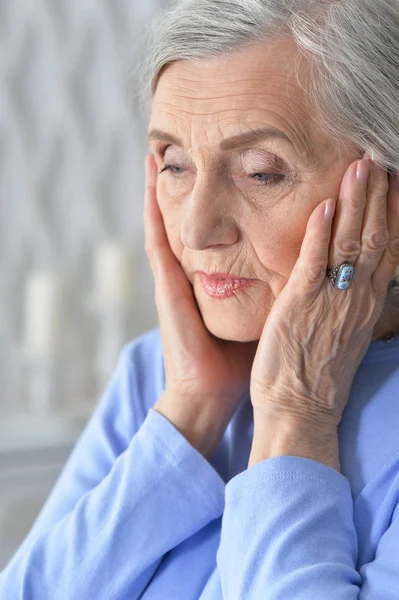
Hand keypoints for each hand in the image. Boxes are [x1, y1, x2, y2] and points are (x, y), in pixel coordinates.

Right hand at [144, 153, 256, 457]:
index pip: (212, 231)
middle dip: (186, 184)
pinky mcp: (166, 288)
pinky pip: (158, 241)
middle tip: (185, 145)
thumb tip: (305, 266)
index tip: (224, 165)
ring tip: (159, 150)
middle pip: (188, 220)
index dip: (213, 199)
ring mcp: (174, 278)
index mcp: (212, 279)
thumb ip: (274, 288)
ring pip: (168, 222)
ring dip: (162, 187)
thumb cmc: (238, 359)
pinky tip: (151, 181)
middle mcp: (190, 273)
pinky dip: (152, 211)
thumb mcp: (261, 313)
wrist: (211, 392)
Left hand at [249, 154, 398, 427]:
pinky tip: (326, 204)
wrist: (299, 412)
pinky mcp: (302, 307)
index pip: (386, 250)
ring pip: (352, 243)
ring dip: (357, 202)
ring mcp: (331, 301)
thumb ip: (348, 302)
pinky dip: (322, 232)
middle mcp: (356, 299)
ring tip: (361, 165)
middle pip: (376, 238)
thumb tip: (349, 277)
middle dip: (378, 196)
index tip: (393, 182)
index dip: (392, 213)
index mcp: (366, 305)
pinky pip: (316, 263)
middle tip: (379, 157)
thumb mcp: (342, 335)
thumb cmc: (315, 376)